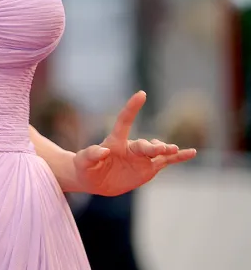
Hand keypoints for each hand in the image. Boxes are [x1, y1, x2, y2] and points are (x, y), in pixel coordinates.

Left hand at [73, 91, 196, 195]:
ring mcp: (141, 157)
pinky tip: (192, 152)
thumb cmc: (85, 168)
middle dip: (152, 146)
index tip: (141, 94)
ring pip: (157, 151)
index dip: (132, 108)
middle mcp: (130, 147)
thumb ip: (91, 154)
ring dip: (166, 150)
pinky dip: (179, 157)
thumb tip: (103, 150)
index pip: (124, 121)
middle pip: (143, 144)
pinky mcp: (149, 168)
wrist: (95, 180)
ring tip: (173, 150)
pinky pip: (167, 162)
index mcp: (114, 142)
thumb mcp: (82, 162)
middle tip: (161, 149)